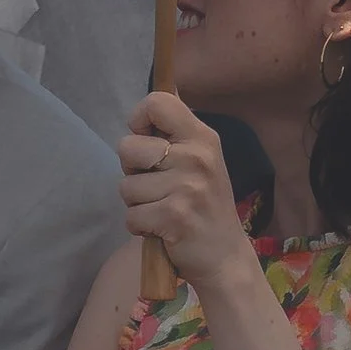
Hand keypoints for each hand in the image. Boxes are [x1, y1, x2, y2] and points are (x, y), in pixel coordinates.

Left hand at [118, 93, 248, 289]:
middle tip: (157, 186)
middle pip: (127, 147)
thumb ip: (176, 133)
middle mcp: (197, 157)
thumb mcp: (200, 160)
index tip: (146, 141)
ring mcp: (187, 187)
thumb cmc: (204, 205)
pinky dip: (138, 226)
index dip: (139, 120)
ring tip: (162, 208)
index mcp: (202, 137)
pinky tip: (161, 228)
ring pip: (125, 186)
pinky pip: (130, 215)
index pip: (157, 103)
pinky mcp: (174, 216)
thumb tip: (157, 94)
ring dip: (136, 203)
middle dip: (132, 171)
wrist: (225, 255)